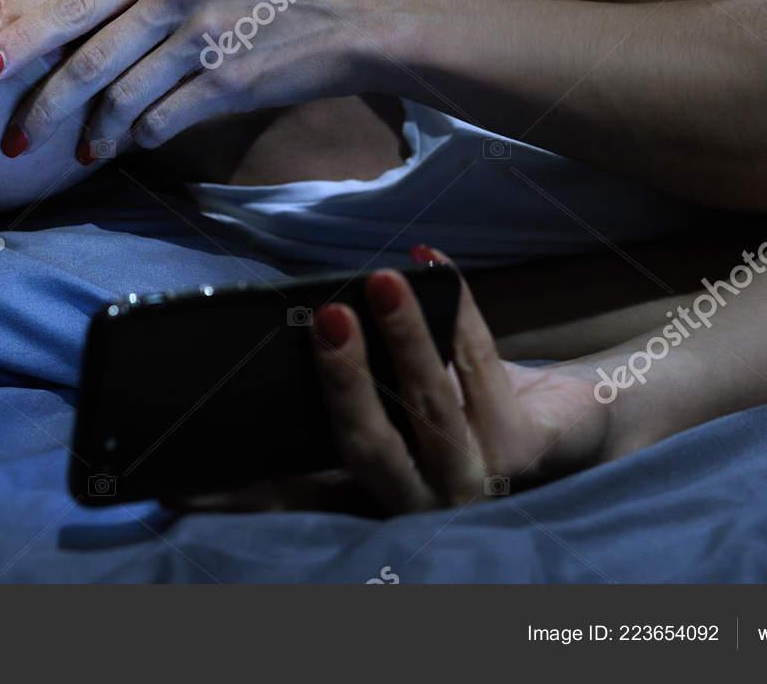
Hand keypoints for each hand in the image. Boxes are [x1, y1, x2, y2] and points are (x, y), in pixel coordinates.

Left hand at [0, 0, 366, 160]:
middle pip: (89, 59)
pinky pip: (162, 119)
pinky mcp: (228, 82)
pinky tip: (121, 145)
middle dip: (42, 105)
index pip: (75, 3)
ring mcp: (204, 39)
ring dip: (91, 131)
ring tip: (74, 147)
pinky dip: (136, 137)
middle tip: (10, 139)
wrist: (343, 13)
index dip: (23, 41)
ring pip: (122, 97)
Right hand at [168, 247, 614, 515]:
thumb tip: (290, 327)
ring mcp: (477, 482)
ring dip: (404, 338)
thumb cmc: (467, 404)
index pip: (301, 497)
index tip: (185, 478)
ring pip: (430, 406)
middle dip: (341, 380)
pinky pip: (484, 369)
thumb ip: (352, 391)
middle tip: (323, 319)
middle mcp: (422, 503)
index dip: (245, 492)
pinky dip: (459, 311)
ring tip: (382, 282)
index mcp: (379, 494)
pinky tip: (435, 263)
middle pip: (368, 445)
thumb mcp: (399, 405)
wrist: (581, 420)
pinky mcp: (527, 451)